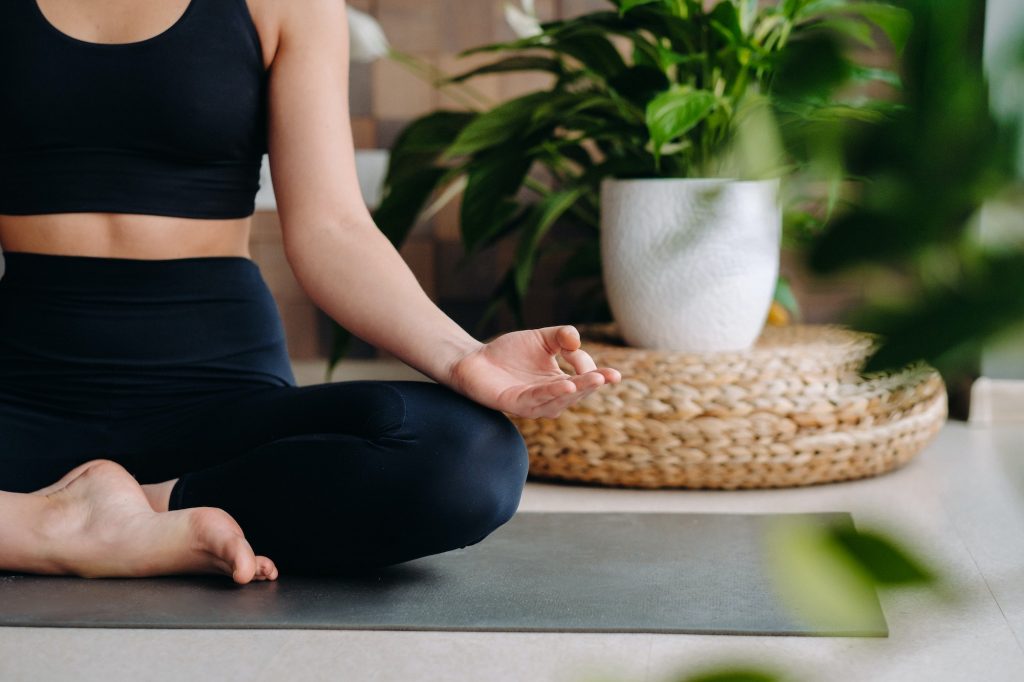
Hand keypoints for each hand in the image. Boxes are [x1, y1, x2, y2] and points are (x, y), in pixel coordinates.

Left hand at [445, 325, 621, 418]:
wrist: (475, 359)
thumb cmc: (509, 352)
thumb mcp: (542, 338)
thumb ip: (562, 336)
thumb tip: (577, 341)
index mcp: (560, 383)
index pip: (584, 378)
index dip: (588, 366)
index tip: (577, 349)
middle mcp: (550, 398)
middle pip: (577, 393)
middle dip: (593, 383)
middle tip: (610, 376)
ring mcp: (534, 404)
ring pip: (561, 400)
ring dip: (579, 390)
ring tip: (595, 380)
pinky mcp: (516, 404)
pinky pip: (538, 400)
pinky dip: (553, 393)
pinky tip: (567, 386)